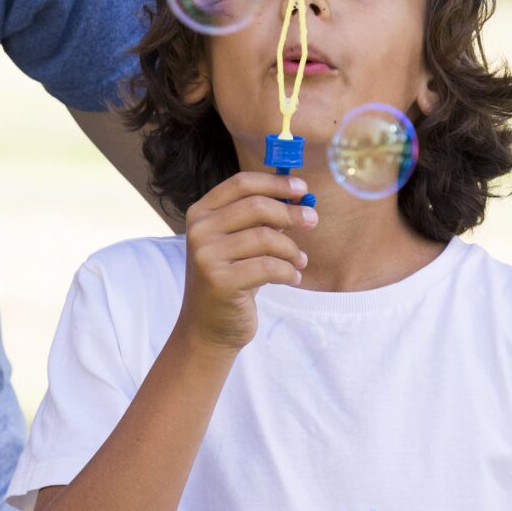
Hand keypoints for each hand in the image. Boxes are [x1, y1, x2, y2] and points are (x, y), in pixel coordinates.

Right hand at [175, 170, 316, 351]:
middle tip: (312, 221)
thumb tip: (299, 198)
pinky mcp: (220, 281)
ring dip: (292, 250)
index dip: (275, 183)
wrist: (207, 327)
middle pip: (257, 206)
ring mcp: (206, 256)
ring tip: (299, 261)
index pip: (241, 184)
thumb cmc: (230, 280)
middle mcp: (199, 231)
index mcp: (201, 213)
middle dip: (291, 213)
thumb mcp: (238, 244)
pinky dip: (289, 272)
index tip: (301, 189)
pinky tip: (293, 278)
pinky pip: (270, 267)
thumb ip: (259, 220)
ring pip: (266, 238)